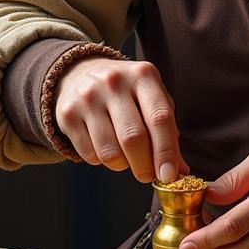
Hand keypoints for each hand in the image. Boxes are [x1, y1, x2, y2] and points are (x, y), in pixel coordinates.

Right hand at [53, 57, 187, 183]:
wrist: (80, 73)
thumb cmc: (127, 92)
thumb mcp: (151, 99)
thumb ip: (168, 131)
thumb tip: (180, 171)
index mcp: (143, 75)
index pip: (160, 118)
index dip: (166, 151)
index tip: (169, 176)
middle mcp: (114, 82)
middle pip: (134, 138)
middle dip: (144, 166)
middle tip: (148, 176)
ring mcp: (88, 97)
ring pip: (110, 151)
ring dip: (122, 165)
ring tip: (126, 159)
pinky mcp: (68, 113)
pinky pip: (89, 154)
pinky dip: (102, 161)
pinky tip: (106, 147)